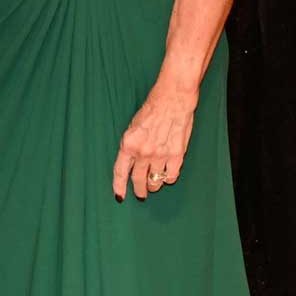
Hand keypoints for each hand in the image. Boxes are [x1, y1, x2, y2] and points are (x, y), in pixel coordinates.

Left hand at [112, 84, 196, 200]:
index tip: (120, 196)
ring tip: (154, 185)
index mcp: (129, 144)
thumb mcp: (133, 127)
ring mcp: (160, 155)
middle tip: (141, 194)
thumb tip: (132, 163)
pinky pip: (171, 176)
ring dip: (154, 185)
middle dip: (139, 190)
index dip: (119, 186)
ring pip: (155, 181)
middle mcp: (143, 152)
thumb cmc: (152, 109)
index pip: (120, 171)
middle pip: (139, 180)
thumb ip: (131, 146)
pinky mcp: (176, 155)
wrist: (173, 99)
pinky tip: (168, 175)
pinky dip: (169, 178)